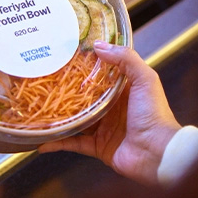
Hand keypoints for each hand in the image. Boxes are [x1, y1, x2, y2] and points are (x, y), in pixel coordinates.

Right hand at [38, 42, 180, 183]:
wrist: (158, 152)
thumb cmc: (155, 114)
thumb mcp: (144, 79)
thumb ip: (125, 59)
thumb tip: (99, 45)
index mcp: (124, 91)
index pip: (101, 75)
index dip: (85, 67)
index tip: (65, 57)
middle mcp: (113, 108)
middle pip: (85, 97)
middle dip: (67, 91)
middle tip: (45, 81)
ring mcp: (105, 128)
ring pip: (77, 120)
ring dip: (60, 116)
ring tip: (39, 109)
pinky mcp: (99, 147)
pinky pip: (74, 143)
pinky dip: (58, 143)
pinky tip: (42, 141)